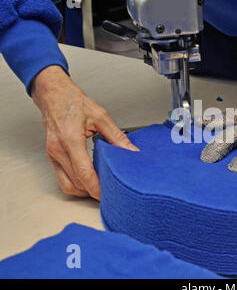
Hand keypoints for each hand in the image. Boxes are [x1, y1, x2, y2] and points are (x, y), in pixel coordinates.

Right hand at [31, 66, 138, 199]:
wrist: (53, 95)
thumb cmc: (73, 102)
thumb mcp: (101, 116)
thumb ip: (117, 136)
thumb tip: (131, 151)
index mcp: (70, 139)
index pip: (83, 172)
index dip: (96, 188)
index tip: (108, 195)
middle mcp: (58, 149)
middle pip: (76, 183)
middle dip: (93, 192)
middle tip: (110, 193)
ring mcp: (52, 155)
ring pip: (67, 185)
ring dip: (83, 191)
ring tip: (100, 189)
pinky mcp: (51, 157)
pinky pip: (62, 178)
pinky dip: (76, 184)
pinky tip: (88, 181)